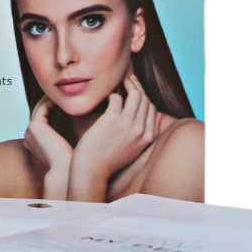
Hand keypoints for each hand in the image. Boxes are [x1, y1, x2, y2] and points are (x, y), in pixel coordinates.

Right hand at [23, 97, 72, 199]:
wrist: (65, 169)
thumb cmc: (69, 161)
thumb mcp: (65, 145)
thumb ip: (64, 134)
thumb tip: (76, 123)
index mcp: (33, 142)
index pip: (41, 121)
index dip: (52, 110)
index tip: (66, 104)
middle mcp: (28, 136)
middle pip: (38, 112)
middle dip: (50, 102)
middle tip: (64, 96)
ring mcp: (30, 130)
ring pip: (40, 108)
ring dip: (51, 99)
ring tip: (65, 95)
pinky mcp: (35, 126)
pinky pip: (43, 107)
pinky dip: (52, 100)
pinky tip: (65, 99)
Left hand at [67, 75, 156, 201]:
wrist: (93, 170)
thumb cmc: (110, 160)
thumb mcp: (135, 149)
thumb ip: (146, 133)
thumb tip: (159, 115)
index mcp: (148, 137)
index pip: (152, 109)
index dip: (146, 97)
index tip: (139, 90)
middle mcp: (141, 129)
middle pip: (145, 100)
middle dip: (139, 88)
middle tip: (130, 81)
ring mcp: (128, 123)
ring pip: (135, 95)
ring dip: (129, 85)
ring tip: (123, 82)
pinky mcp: (112, 119)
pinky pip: (117, 98)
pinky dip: (113, 94)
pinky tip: (108, 97)